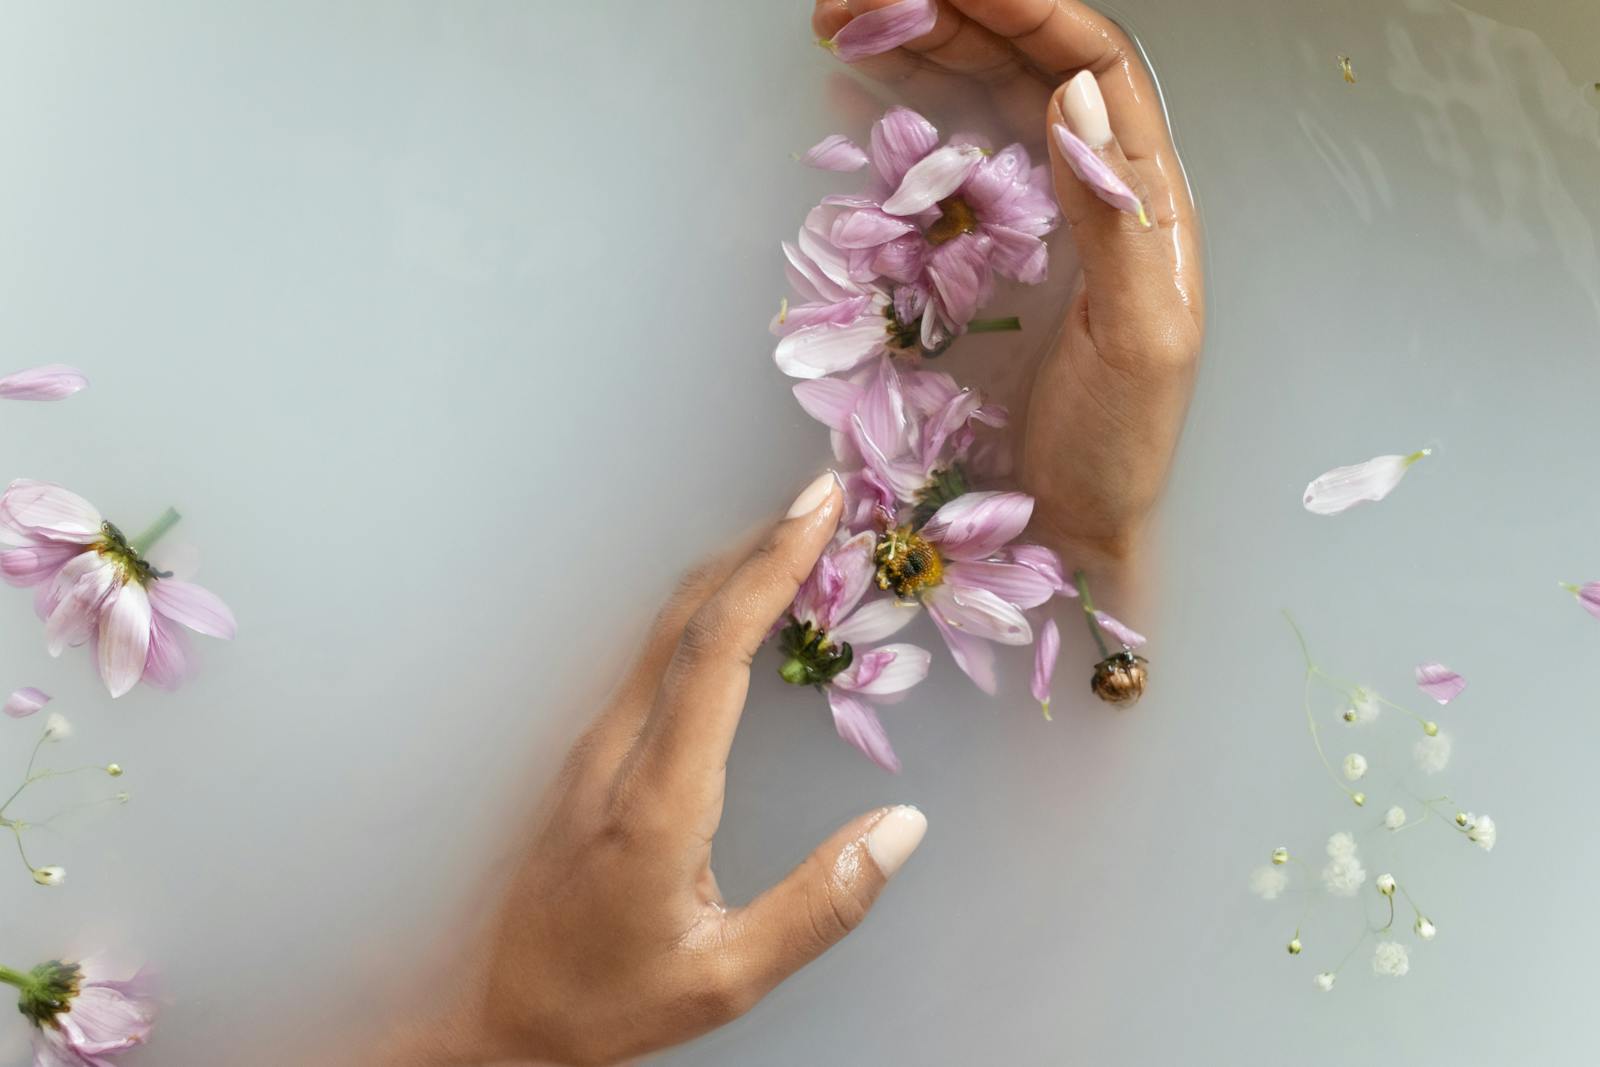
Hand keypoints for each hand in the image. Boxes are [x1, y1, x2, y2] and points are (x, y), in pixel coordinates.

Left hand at [380, 474, 927, 1066]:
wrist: (496, 1015)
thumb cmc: (609, 1001)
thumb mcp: (727, 977)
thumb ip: (822, 904)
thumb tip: (904, 827)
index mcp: (656, 799)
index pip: (716, 652)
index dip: (770, 569)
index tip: (820, 510)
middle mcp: (615, 752)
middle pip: (686, 616)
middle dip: (758, 544)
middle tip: (826, 495)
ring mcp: (592, 745)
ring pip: (664, 629)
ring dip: (733, 571)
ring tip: (801, 535)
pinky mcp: (589, 753)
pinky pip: (654, 656)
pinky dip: (710, 610)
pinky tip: (747, 606)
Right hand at [813, 0, 1205, 572]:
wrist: (1073, 527)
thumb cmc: (1120, 445)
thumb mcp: (1142, 338)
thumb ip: (1114, 218)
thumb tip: (1071, 93)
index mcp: (1144, 194)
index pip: (1090, 62)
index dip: (1026, 8)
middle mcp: (1089, 188)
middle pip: (1022, 64)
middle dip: (947, 13)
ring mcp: (1029, 219)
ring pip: (976, 103)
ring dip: (914, 52)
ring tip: (843, 25)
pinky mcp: (979, 257)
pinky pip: (939, 165)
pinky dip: (896, 120)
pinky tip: (855, 96)